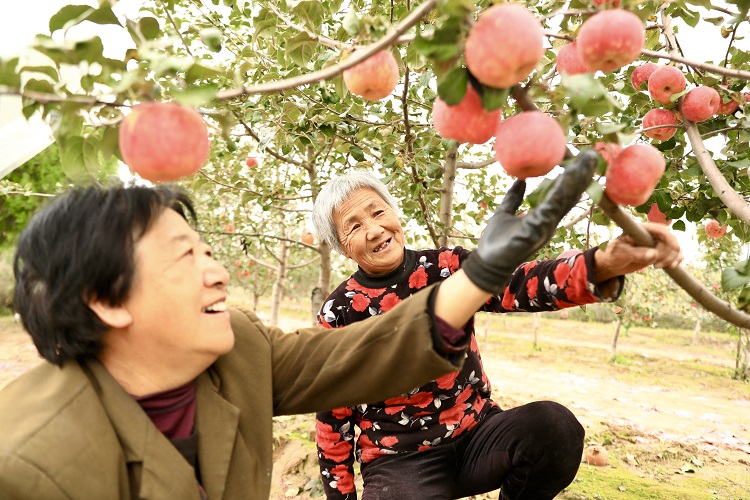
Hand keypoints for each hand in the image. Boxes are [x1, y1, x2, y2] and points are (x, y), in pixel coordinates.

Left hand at [463, 149, 596, 293]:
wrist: (486, 263)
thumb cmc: (496, 241)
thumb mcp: (504, 213)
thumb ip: (513, 198)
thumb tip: (520, 179)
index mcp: (543, 217)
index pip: (563, 195)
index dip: (572, 178)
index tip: (579, 158)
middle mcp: (549, 222)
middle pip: (570, 196)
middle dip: (582, 176)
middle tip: (592, 155)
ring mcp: (545, 227)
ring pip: (565, 200)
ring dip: (576, 180)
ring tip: (586, 161)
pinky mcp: (536, 231)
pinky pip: (551, 208)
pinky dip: (560, 192)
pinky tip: (566, 176)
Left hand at [593, 223, 682, 282]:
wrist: (611, 263)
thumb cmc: (612, 255)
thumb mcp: (621, 254)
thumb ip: (636, 254)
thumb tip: (653, 255)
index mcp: (641, 229)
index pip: (660, 230)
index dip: (670, 239)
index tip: (675, 250)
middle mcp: (650, 234)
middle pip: (669, 240)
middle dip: (668, 254)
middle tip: (655, 266)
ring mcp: (654, 243)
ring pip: (673, 248)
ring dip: (672, 258)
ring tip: (657, 267)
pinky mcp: (657, 252)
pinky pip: (672, 253)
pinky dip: (675, 259)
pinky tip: (672, 266)